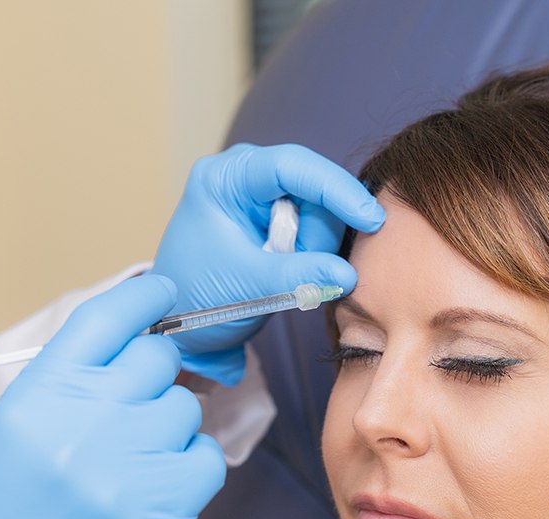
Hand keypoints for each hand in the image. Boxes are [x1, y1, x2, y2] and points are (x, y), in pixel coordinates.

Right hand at [0, 275, 224, 518]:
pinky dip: (190, 467)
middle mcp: (86, 417)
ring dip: (167, 426)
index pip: (108, 318)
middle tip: (134, 405)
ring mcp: (129, 462)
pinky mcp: (163, 509)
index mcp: (40, 392)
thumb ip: (61, 384)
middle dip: (152, 374)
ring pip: (184, 407)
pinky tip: (156, 487)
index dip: (144, 298)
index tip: (162, 295)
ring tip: (131, 463)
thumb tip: (120, 348)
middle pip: (157, 356)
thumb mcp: (5, 431)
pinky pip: (206, 457)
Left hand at [150, 142, 384, 384]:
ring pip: (319, 208)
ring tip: (280, 276)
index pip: (291, 165)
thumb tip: (349, 275)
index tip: (370, 219)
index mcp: (224, 178)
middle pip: (312, 188)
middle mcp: (243, 174)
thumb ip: (298, 276)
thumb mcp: (247, 286)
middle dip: (317, 233)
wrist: (178, 322)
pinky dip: (312, 251)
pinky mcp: (273, 214)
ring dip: (314, 247)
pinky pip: (314, 224)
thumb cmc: (196, 298)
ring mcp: (259, 192)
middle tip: (297, 270)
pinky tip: (290, 270)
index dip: (335, 190)